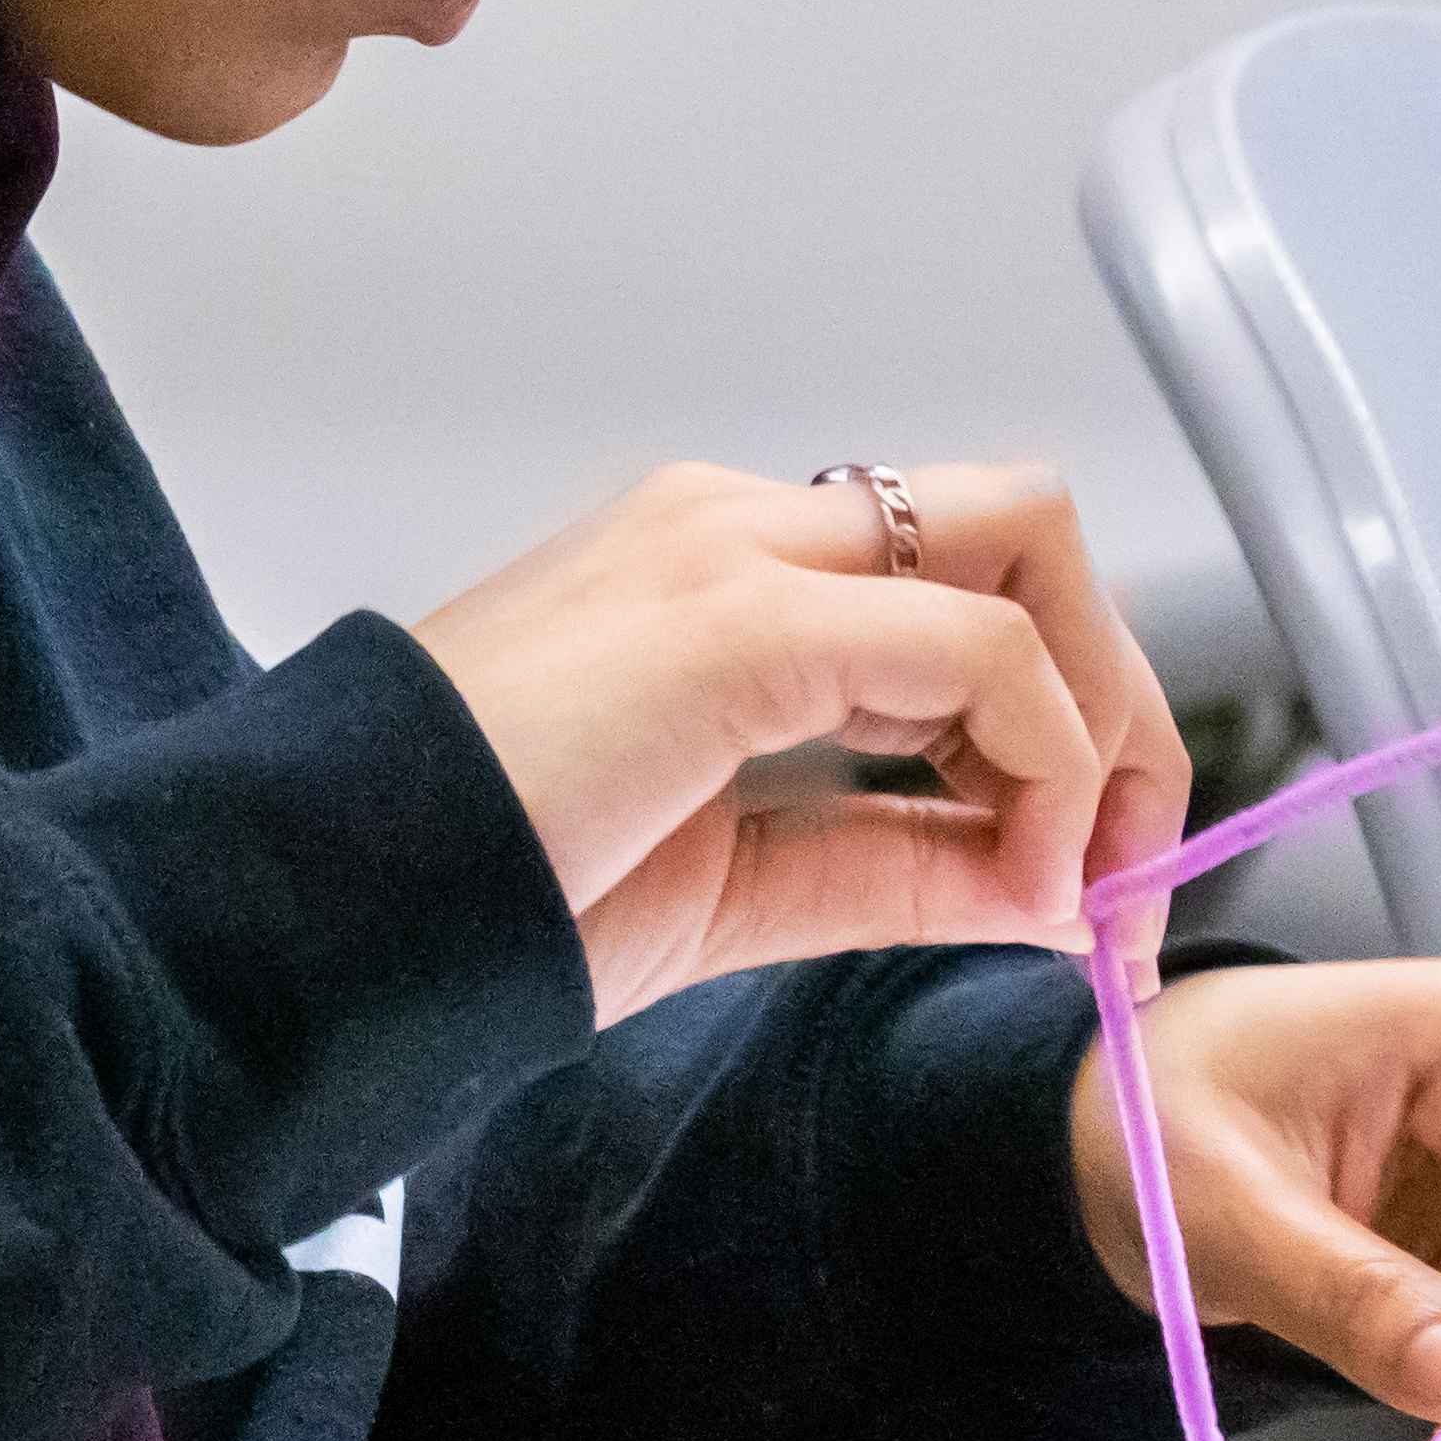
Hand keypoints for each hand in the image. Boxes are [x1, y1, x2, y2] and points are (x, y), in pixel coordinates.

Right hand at [410, 463, 1187, 1023]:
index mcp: (709, 572)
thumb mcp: (729, 885)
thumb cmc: (471, 895)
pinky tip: (1016, 886)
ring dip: (1103, 728)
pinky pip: (981, 657)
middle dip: (1122, 705)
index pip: (957, 583)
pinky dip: (1048, 769)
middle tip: (1130, 882)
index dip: (1064, 721)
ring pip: (1027, 551)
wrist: (310, 914)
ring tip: (1076, 890)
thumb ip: (889, 865)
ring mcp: (732, 554)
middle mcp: (730, 526)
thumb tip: (1049, 886)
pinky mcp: (737, 619)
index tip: (1086, 884)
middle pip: (1021, 537)